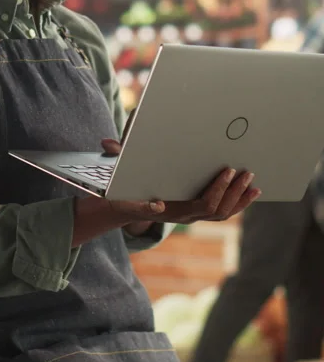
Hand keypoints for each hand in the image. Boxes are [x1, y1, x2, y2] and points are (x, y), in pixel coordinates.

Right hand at [100, 132, 260, 226]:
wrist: (124, 208)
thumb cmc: (123, 187)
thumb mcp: (117, 171)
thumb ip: (115, 155)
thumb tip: (108, 144)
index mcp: (171, 207)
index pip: (201, 204)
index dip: (217, 190)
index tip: (227, 171)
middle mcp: (185, 216)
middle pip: (218, 210)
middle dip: (234, 191)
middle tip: (245, 171)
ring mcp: (192, 216)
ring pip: (223, 213)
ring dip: (240, 198)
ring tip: (253, 182)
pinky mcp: (197, 212)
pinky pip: (223, 211)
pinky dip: (239, 202)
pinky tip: (251, 191)